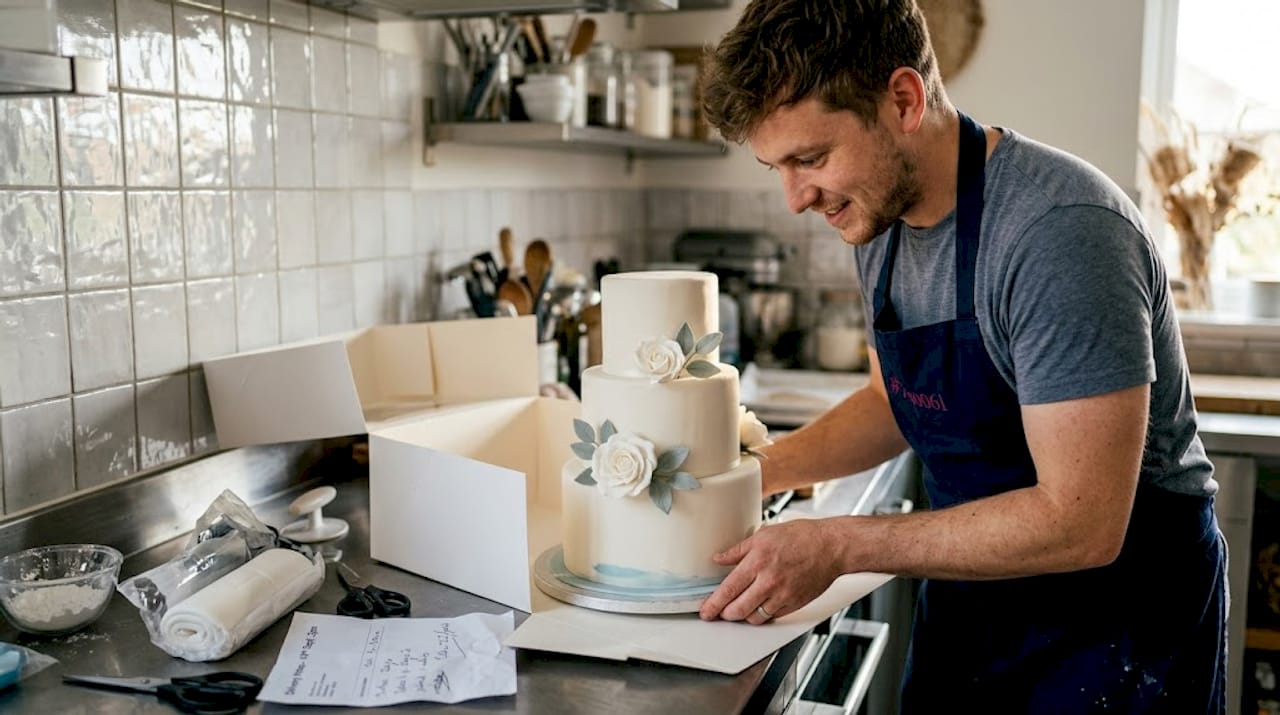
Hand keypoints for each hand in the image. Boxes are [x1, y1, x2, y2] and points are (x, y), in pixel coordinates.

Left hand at [698, 518, 844, 624]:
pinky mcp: (794, 604)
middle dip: (726, 614)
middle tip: (721, 611)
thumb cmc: (801, 537)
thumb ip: (738, 550)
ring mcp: (783, 595)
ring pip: (754, 618)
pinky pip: (772, 617)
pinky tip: (760, 606)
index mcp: (757, 562)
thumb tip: (719, 559)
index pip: (728, 590)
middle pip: (738, 610)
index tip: (706, 611)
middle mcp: (768, 581)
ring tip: (741, 608)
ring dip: (744, 616)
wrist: (831, 547)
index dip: (713, 604)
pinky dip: (762, 615)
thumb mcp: (764, 535)